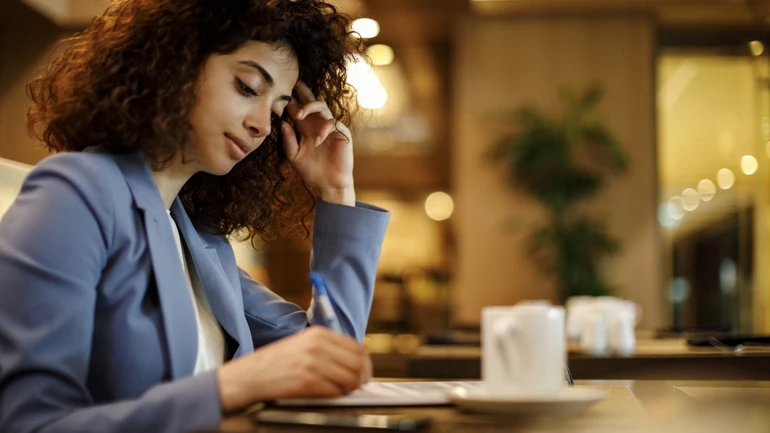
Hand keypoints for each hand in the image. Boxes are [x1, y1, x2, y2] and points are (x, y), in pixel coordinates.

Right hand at [216, 326, 369, 412]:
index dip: (365, 362)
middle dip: (361, 377)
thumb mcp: (304, 344)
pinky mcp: (308, 382)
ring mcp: (313, 364)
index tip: (364, 372)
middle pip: (358, 363)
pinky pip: (335, 391)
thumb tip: (356, 361)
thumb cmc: (278, 361)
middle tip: (357, 385)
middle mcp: (318, 346)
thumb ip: (329, 348)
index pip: (357, 347)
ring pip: (350, 378)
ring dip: (349, 388)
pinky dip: (336, 395)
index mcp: (319, 334)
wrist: (252, 375)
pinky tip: (328, 394)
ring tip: (341, 390)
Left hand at [281, 81, 354, 205]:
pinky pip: (334, 123)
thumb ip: (288, 141)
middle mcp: (318, 125)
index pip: (298, 109)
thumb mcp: (294, 157)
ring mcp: (330, 129)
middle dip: (304, 91)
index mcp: (305, 129)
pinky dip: (324, 129)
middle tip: (294, 83)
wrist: (328, 186)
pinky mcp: (342, 135)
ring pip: (323, 107)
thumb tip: (283, 123)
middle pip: (312, 102)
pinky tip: (317, 141)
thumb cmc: (311, 172)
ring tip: (300, 114)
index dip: (290, 101)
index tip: (279, 93)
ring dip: (311, 107)